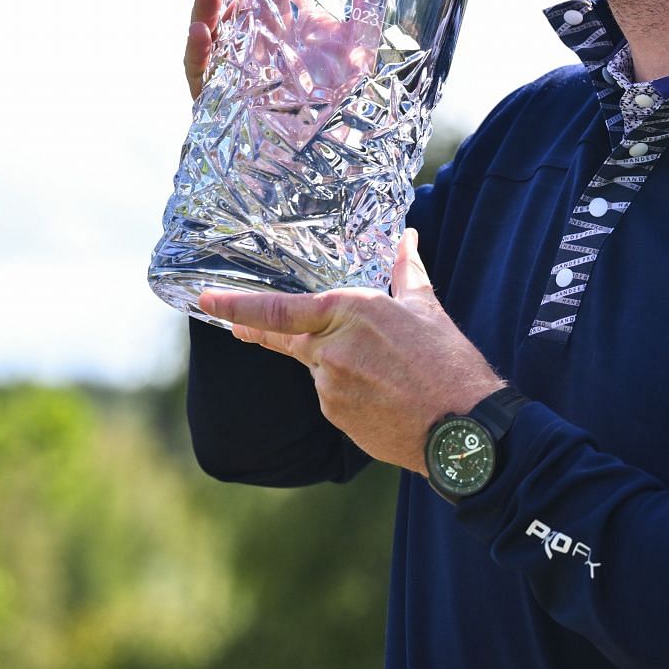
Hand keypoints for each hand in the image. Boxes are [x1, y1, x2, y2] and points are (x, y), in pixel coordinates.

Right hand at [182, 0, 403, 103]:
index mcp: (276, 12)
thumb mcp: (363, 32)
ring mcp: (230, 61)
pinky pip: (202, 71)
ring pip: (208, 22)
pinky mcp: (221, 97)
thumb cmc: (345, 91)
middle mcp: (248, 31)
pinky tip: (202, 30)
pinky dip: (199, 50)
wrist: (337, 146)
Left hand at [198, 230, 504, 473]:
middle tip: (240, 327)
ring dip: (337, 365)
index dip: (236, 306)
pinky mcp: (336, 418)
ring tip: (387, 372)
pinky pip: (333, 396)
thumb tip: (407, 238)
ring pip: (317, 368)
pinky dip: (350, 390)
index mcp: (350, 311)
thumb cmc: (449, 364)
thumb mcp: (427, 309)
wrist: (461, 429)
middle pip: (285, 339)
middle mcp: (330, 349)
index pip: (278, 309)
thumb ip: (407, 272)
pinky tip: (384, 395)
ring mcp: (329, 388)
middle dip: (260, 332)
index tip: (206, 300)